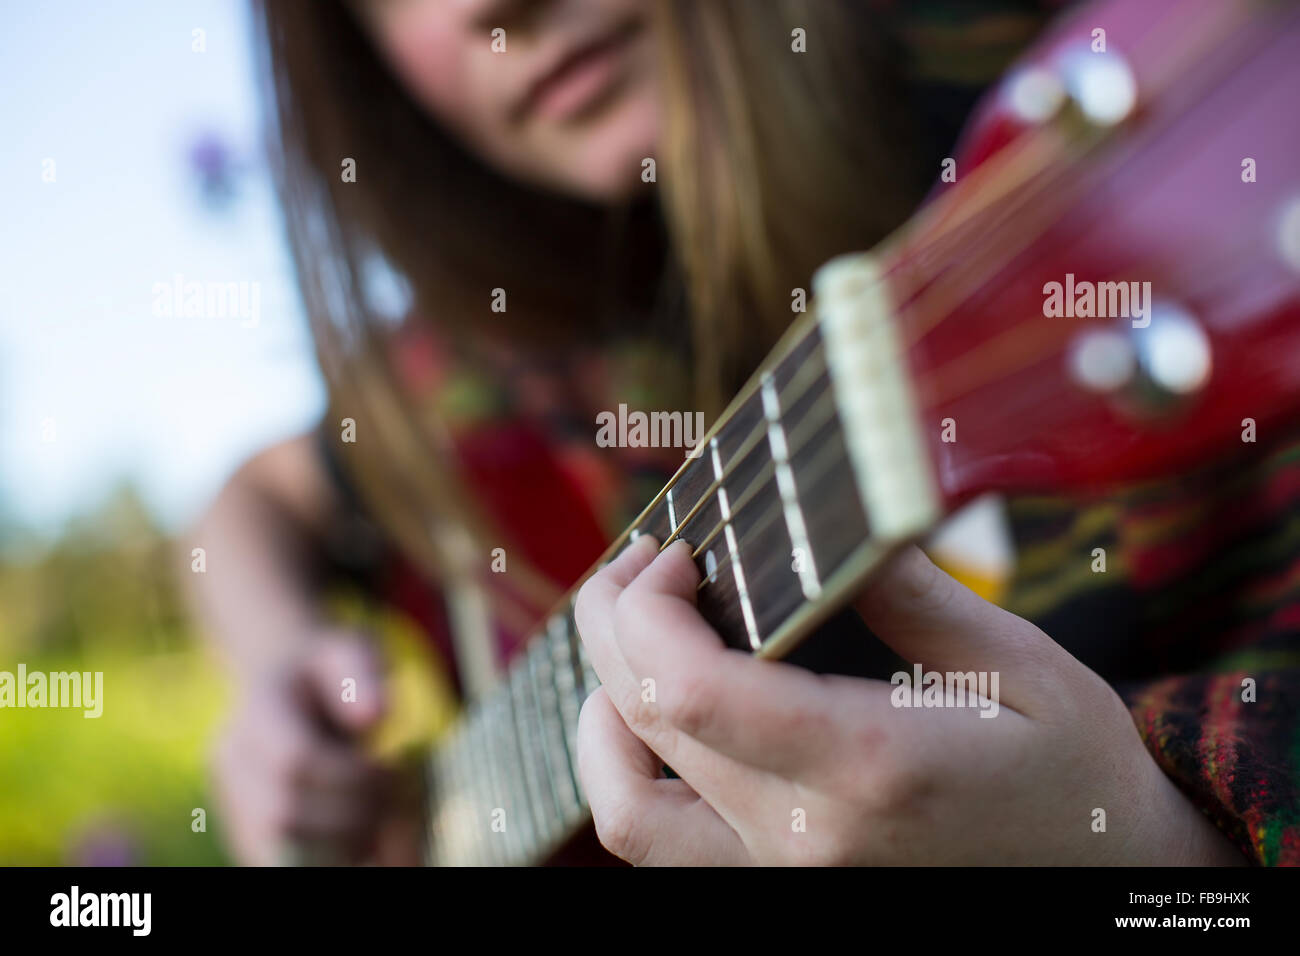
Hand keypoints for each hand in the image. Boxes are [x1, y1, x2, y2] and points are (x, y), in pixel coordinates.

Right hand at [211, 629, 397, 864]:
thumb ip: (361, 674)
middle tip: (393, 801)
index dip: (351, 776)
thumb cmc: (328, 670)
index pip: (295, 760)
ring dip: (342, 848)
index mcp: (255, 710)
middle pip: (283, 814)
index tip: (391, 768)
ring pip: (280, 852)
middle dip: (351, 816)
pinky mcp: (247, 835)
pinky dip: (332, 860)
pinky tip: (366, 844)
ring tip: (381, 824)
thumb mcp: (351, 650)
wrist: (286, 685)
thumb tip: (375, 716)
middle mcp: (231, 761)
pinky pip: (284, 865)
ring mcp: (232, 802)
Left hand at [573, 536, 1245, 865]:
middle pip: (642, 723)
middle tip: (644, 555)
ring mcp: (784, 872)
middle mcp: (805, 834)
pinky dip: (623, 772)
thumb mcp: (1022, 664)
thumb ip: (915, 595)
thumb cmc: (1074, 768)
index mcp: (867, 766)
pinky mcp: (778, 881)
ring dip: (600, 705)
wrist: (1101, 876)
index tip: (676, 548)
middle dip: (613, 618)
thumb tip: (837, 521)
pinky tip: (645, 714)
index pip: (686, 690)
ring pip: (625, 805)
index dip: (647, 606)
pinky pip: (658, 842)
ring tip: (627, 633)